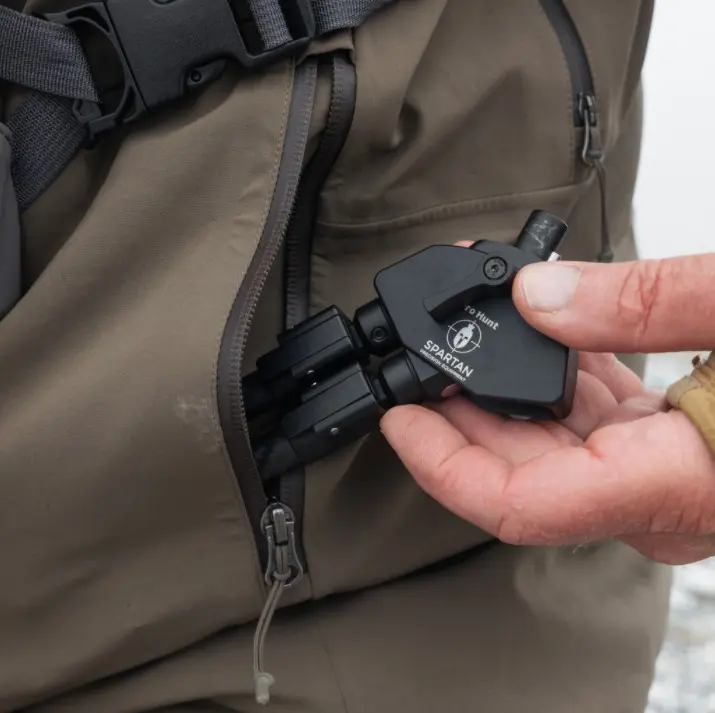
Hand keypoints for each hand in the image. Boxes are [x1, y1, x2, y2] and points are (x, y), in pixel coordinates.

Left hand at [381, 253, 714, 564]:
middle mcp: (653, 494)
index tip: (399, 419)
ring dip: (502, 380)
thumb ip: (643, 306)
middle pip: (515, 462)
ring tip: (473, 320)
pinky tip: (538, 328)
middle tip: (425, 348)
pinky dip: (554, 370)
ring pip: (547, 437)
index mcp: (668, 483)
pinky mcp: (666, 443)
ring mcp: (657, 471)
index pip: (516, 502)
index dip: (440, 464)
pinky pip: (587, 417)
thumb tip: (539, 295)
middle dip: (459, 405)